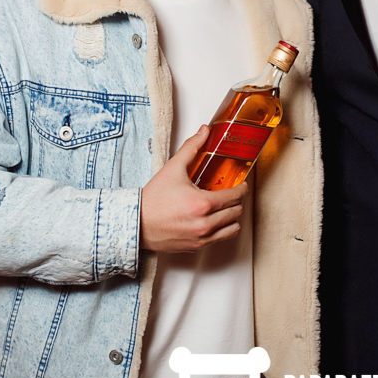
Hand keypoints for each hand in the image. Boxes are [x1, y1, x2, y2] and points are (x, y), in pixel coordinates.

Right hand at [140, 125, 247, 251]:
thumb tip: (205, 131)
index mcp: (202, 204)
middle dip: (237, 201)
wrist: (136, 222)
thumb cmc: (153, 198)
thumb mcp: (173, 168)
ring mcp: (201, 238)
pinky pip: (220, 239)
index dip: (242, 189)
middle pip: (236, 212)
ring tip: (225, 208)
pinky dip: (222, 229)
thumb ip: (192, 147)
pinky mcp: (196, 246)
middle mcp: (205, 224)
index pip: (235, 197)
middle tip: (231, 193)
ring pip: (233, 228)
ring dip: (232, 217)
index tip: (241, 185)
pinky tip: (214, 220)